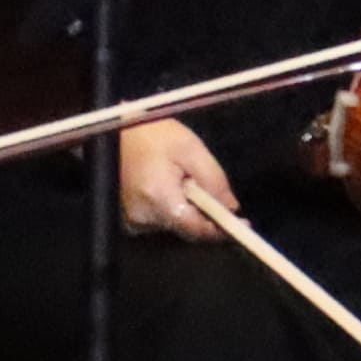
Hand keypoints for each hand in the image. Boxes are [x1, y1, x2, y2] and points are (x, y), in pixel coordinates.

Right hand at [116, 113, 235, 239]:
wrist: (117, 130)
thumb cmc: (153, 134)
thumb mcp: (190, 148)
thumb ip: (213, 179)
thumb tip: (231, 207)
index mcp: (158, 199)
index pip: (196, 229)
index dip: (221, 230)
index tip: (243, 224)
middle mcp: (143, 218)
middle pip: (186, 229)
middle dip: (205, 215)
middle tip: (213, 193)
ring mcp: (131, 222)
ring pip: (174, 225)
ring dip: (188, 210)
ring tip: (185, 182)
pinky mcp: (127, 219)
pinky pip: (159, 221)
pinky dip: (172, 209)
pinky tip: (171, 187)